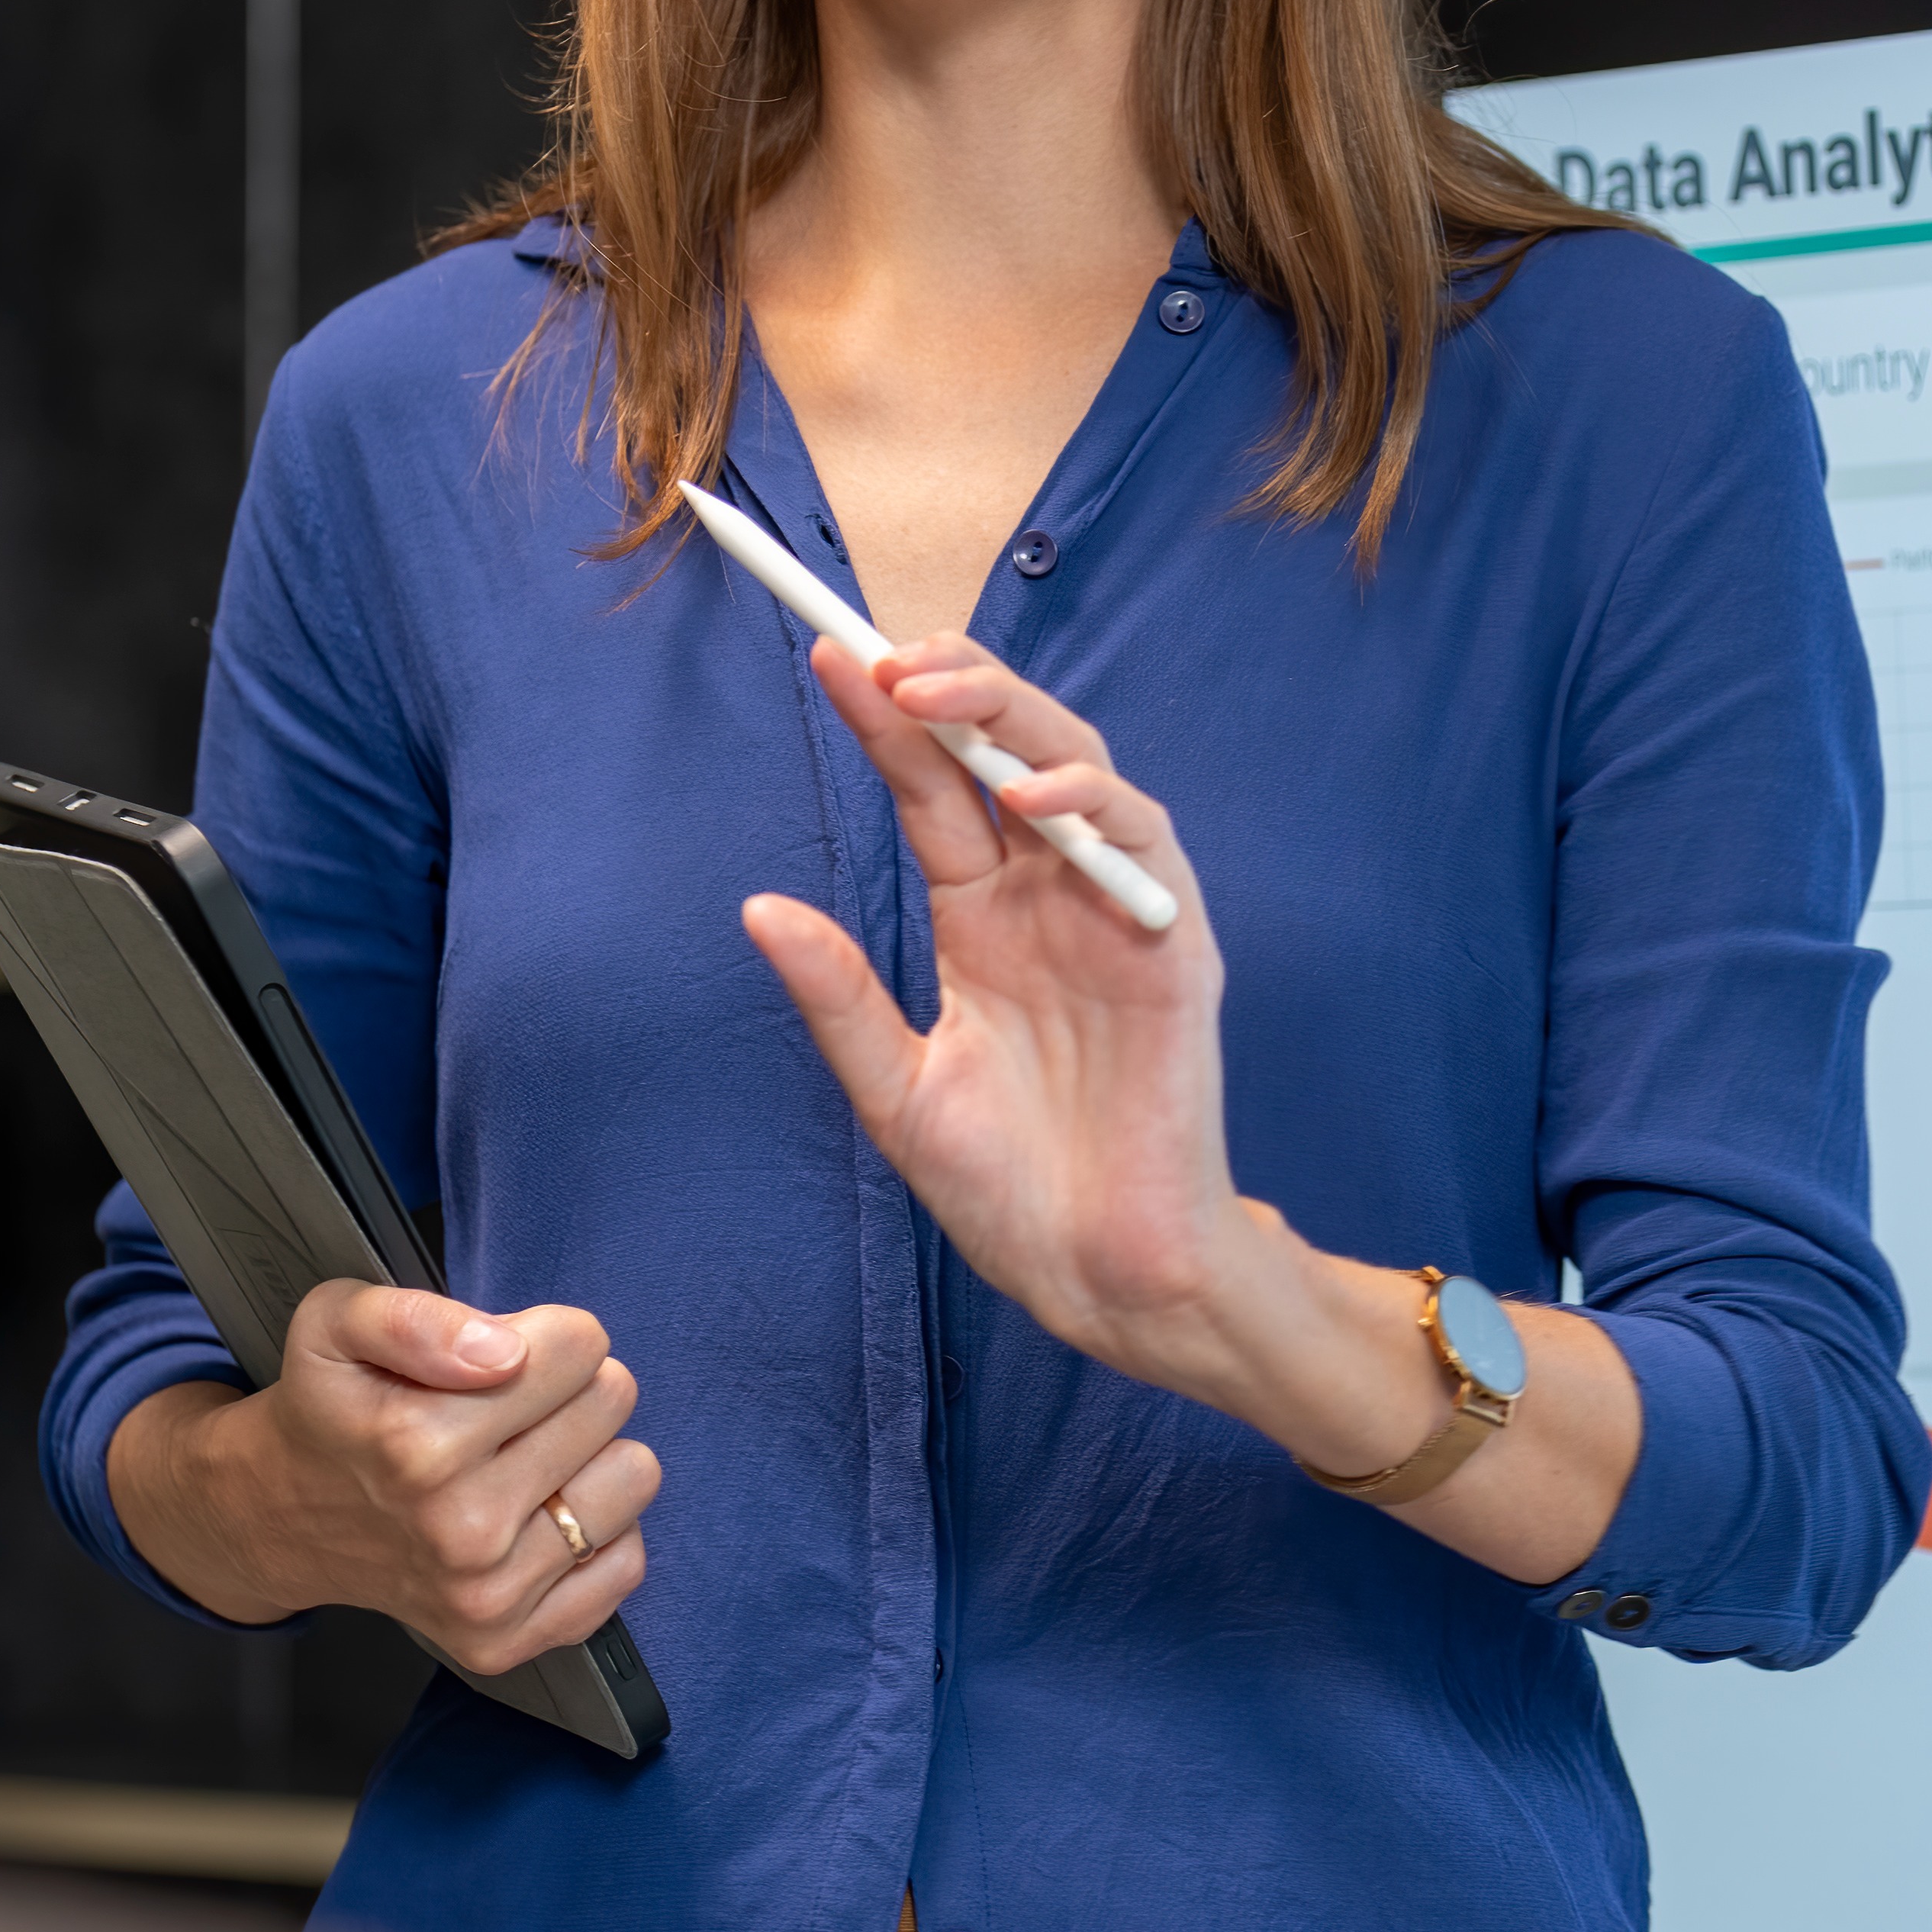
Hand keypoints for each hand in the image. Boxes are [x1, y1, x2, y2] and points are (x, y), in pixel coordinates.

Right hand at [109, 1278, 656, 1678]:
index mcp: (418, 1443)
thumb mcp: (333, 1325)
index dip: (544, 1337)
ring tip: (523, 1461)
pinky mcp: (507, 1640)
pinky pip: (626, 1562)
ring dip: (589, 1457)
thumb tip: (504, 1351)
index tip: (501, 1358)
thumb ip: (412, 1316)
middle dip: (566, 1389)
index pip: (580, 1345)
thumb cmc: (327, 1411)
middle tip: (504, 1411)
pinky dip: (595, 1534)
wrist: (280, 1519)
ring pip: (634, 1476)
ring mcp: (486, 1595)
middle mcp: (458, 1528)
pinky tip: (532, 1519)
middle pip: (611, 1401)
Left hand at [737, 632, 1650, 1579]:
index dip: (884, 722)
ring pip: (1078, 769)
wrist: (1097, 1274)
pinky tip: (1036, 794)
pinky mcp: (1173, 945)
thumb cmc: (1006, 1192)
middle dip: (949, 690)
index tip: (823, 660)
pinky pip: (1145, 845)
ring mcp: (1113, 913)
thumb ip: (840, 997)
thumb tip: (757, 910)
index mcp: (980, 919)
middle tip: (878, 658)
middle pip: (1005, 749)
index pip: (929, 790)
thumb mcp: (894, 1090)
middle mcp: (1047, 897)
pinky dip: (1096, 804)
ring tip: (939, 696)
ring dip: (1013, 719)